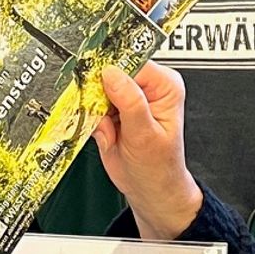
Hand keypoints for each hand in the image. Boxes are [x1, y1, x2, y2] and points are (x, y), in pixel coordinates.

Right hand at [94, 62, 202, 240]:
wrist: (148, 190)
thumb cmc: (159, 167)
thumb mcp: (145, 135)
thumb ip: (130, 103)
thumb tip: (111, 74)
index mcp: (164, 85)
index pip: (131, 63)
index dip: (112, 74)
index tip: (98, 87)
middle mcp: (146, 87)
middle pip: (110, 73)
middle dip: (100, 97)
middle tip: (109, 120)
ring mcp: (126, 98)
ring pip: (95, 89)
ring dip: (96, 113)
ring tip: (113, 134)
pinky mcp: (111, 110)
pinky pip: (90, 106)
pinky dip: (92, 123)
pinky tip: (108, 136)